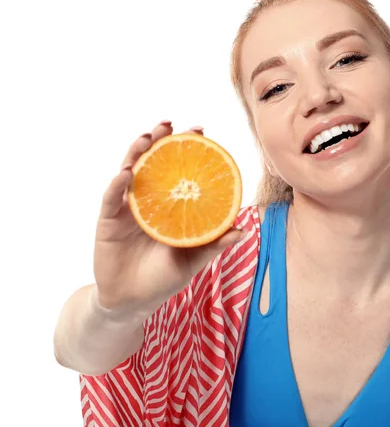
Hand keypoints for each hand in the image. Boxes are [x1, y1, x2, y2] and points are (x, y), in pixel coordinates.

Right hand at [93, 121, 246, 315]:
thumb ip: (214, 242)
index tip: (200, 131)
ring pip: (129, 172)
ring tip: (147, 137)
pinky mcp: (108, 221)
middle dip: (159, 140)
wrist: (134, 302)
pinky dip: (117, 185)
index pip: (177, 168)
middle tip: (168, 124)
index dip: (186, 148)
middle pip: (152, 162)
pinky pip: (111, 199)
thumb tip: (244, 228)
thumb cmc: (165, 277)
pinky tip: (126, 173)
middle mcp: (147, 199)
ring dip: (136, 152)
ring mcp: (126, 208)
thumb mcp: (194, 258)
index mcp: (169, 203)